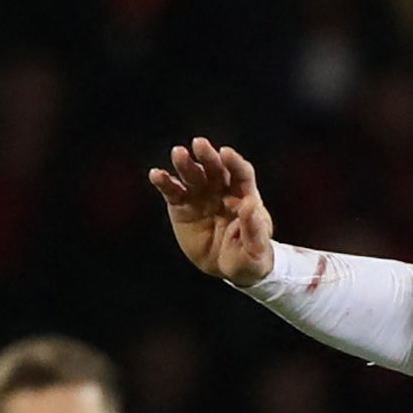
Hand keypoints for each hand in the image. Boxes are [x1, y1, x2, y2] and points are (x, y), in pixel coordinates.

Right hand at [149, 139, 276, 282]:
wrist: (228, 268)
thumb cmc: (249, 256)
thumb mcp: (256, 249)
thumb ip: (254, 228)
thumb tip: (250, 204)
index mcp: (245, 194)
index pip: (241, 173)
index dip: (234, 162)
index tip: (225, 153)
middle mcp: (221, 189)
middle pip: (215, 168)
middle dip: (208, 156)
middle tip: (199, 144)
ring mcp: (200, 195)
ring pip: (192, 175)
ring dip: (185, 163)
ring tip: (178, 153)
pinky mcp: (181, 206)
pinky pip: (172, 191)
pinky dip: (164, 182)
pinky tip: (156, 175)